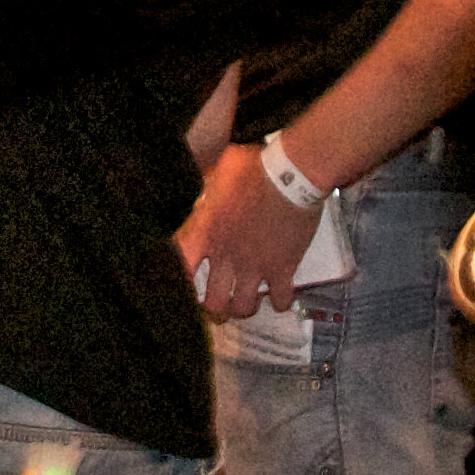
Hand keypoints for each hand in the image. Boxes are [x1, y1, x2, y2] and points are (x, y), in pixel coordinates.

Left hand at [176, 143, 318, 320]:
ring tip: (247, 302)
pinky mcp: (282, 268)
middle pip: (213, 301)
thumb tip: (203, 182)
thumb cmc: (256, 167)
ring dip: (244, 308)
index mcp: (207, 232)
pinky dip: (281, 302)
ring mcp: (254, 265)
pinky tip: (279, 297)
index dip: (182, 281)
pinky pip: (280, 299)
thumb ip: (209, 185)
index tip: (188, 283)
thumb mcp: (221, 171)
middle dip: (215, 308)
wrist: (291, 174)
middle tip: (219, 303)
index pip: (182, 267)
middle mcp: (226, 255)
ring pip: (243, 307)